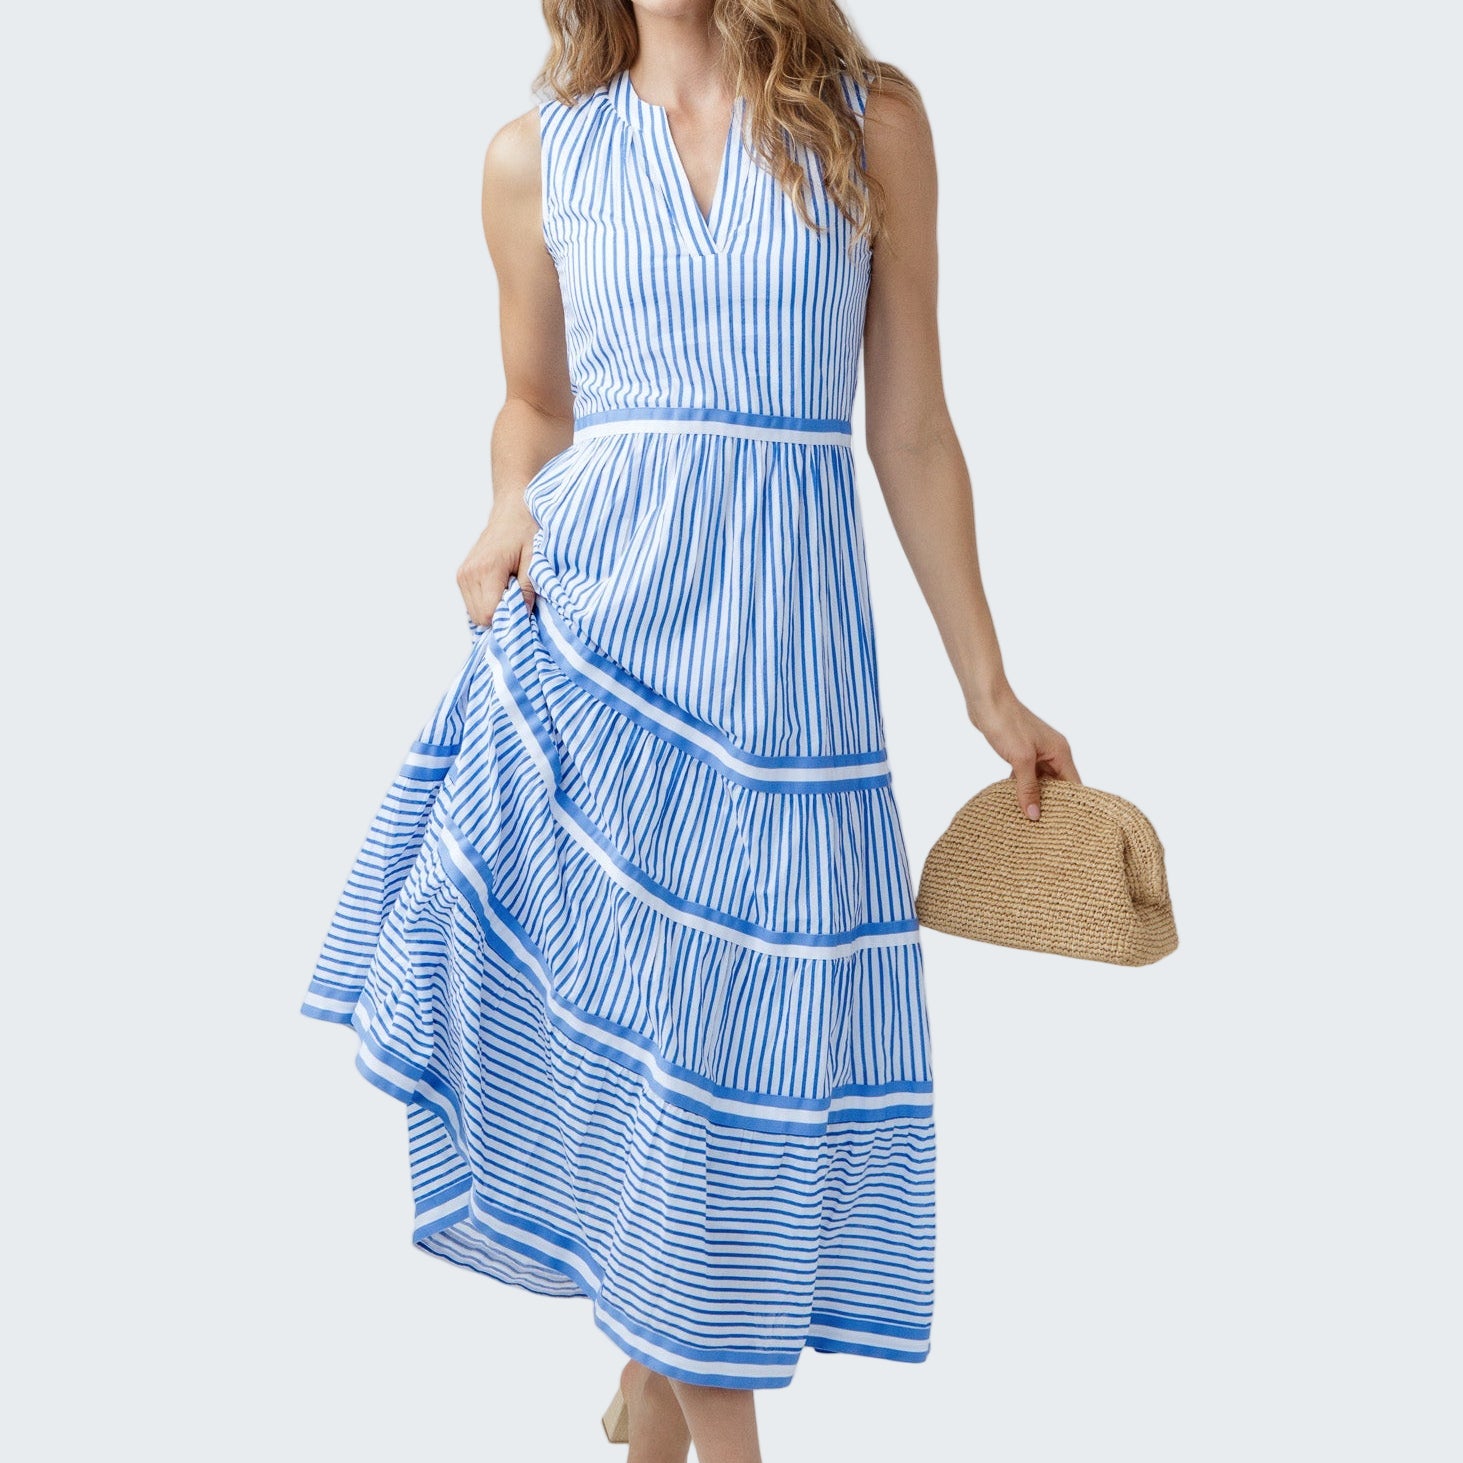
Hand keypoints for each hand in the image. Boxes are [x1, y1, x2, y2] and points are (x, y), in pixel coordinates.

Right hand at [456, 498, 540, 624]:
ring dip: (494, 609)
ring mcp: (462, 574)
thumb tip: (523, 615)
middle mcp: (468, 573)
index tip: (525, 609)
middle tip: (520, 599)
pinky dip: (488, 602)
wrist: (512, 509)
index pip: (489, 614)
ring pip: (475, 613)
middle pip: (480, 618)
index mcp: (486, 569)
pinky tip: (502, 588)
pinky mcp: (462, 575)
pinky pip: (473, 603)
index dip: (509, 618)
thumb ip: (528, 588)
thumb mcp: (535, 558)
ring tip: (511, 590)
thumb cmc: (527, 529)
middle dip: (502, 616)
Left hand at [967, 688, 1079, 819]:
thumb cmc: (1007, 724)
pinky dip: (1021, 787)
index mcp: (1060, 752)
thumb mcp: (1020, 760)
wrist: (986, 701)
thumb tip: (1034, 816)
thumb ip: (1028, 788)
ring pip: (1040, 781)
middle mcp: (1052, 752)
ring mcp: (1036, 752)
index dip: (1071, 805)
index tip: (1066, 826)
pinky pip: (1026, 775)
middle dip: (1052, 804)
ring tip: (1030, 820)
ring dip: (1034, 796)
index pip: (1073, 785)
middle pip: (1058, 785)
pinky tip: (1014, 801)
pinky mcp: (1021, 752)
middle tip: (1045, 829)